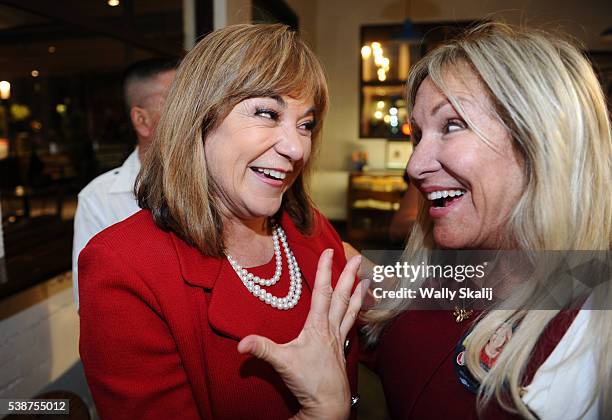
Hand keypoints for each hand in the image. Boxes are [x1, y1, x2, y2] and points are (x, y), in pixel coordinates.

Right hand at [238, 249, 368, 419]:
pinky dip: (356, 314)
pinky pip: (351, 326)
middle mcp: (331, 329)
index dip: (324, 270)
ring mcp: (338, 340)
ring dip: (358, 294)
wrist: (328, 405)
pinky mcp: (341, 350)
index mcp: (317, 327)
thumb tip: (241, 343)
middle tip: (357, 259)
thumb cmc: (308, 382)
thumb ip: (262, 349)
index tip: (328, 251)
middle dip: (348, 276)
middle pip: (342, 297)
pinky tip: (358, 311)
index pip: (323, 292)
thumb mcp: (282, 363)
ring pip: (350, 311)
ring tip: (366, 280)